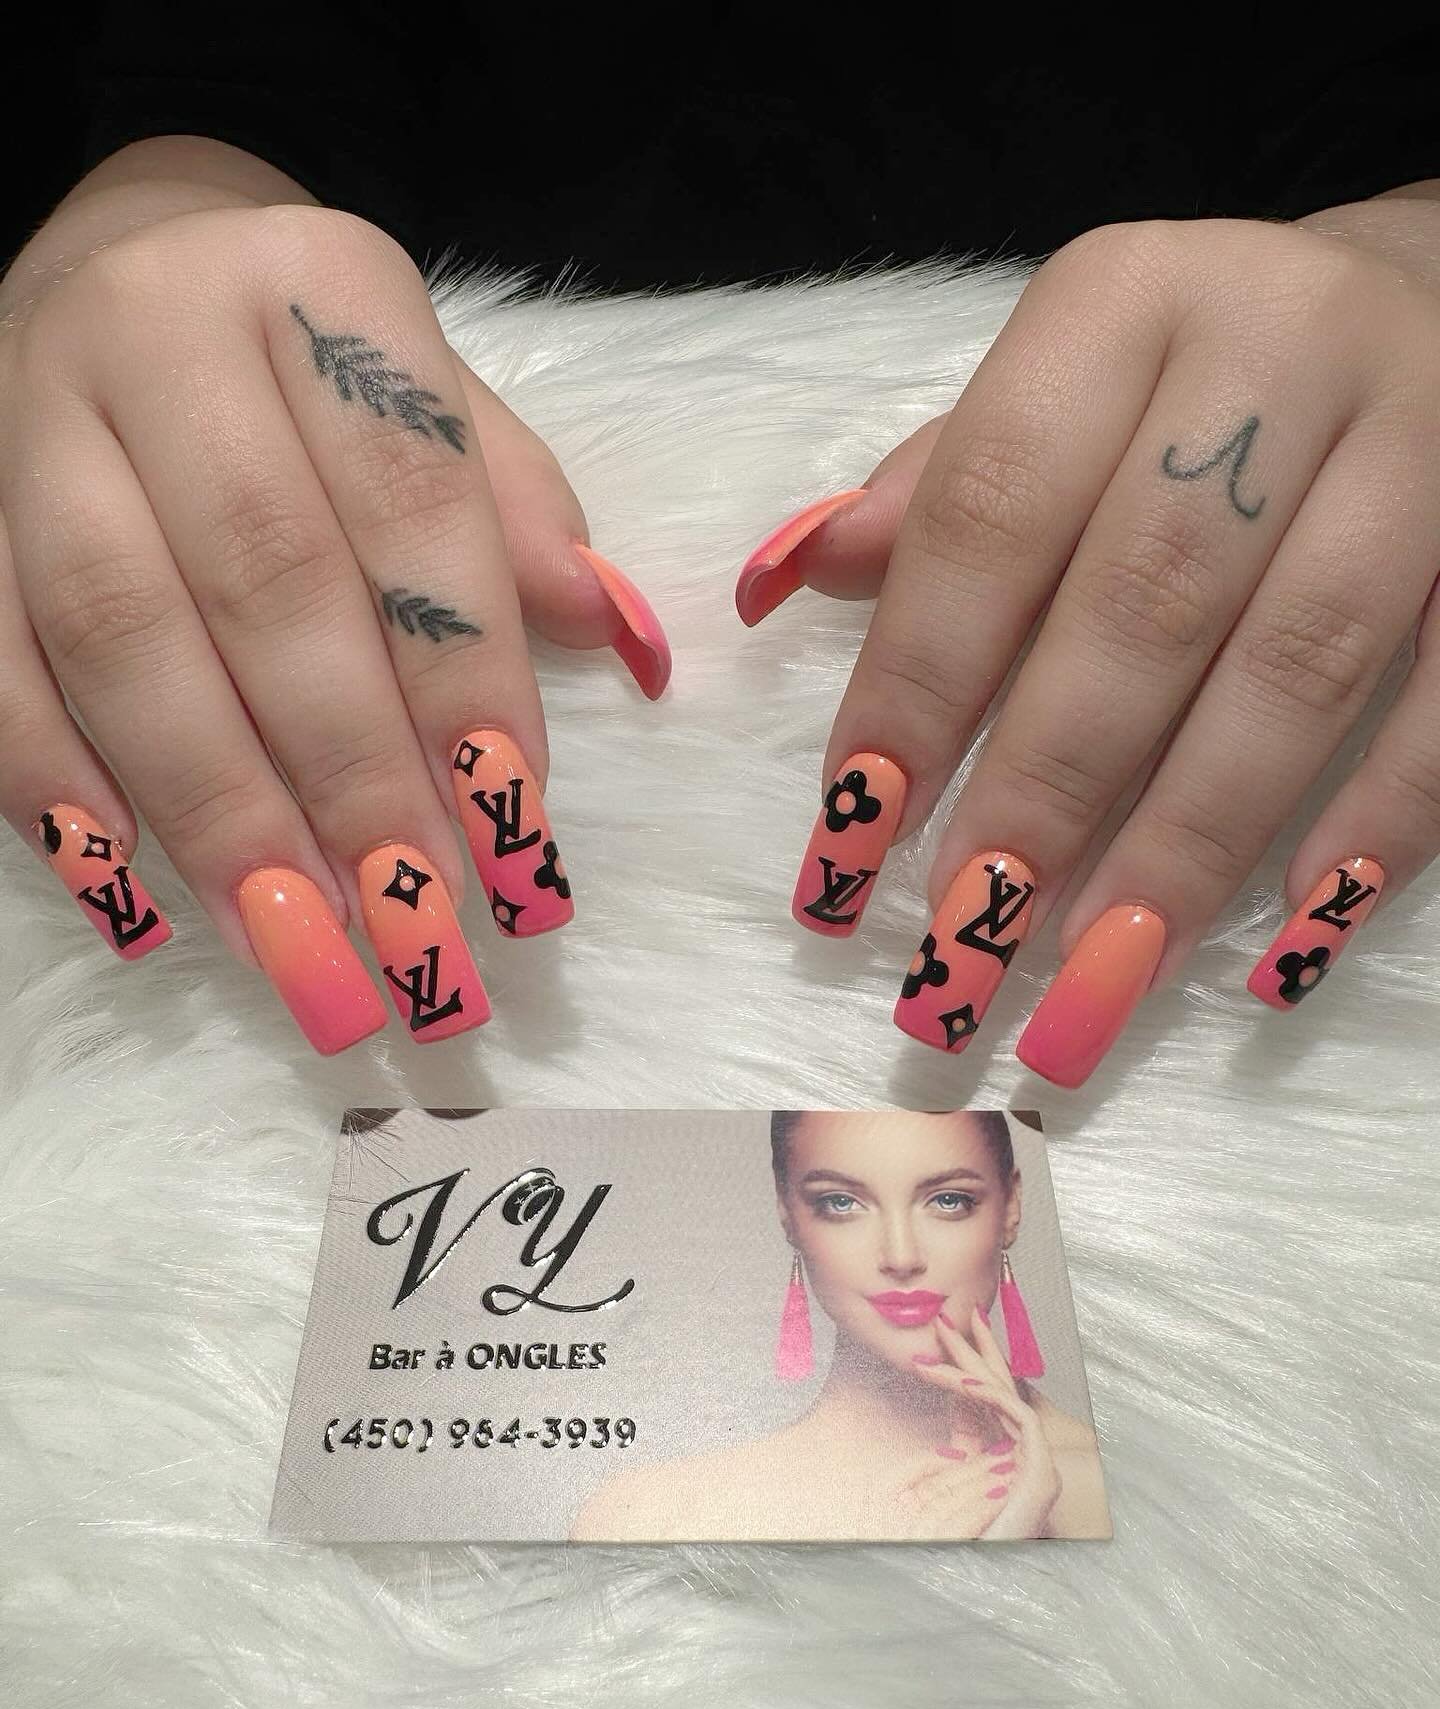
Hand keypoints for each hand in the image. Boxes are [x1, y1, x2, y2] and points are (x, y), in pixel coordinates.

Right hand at [0, 139, 667, 1053]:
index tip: (512, 822)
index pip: (410, 495)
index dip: (465, 669)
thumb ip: (516, 519)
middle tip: (412, 919)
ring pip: (115, 630)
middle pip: (261, 576)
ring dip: (213, 810)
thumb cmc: (321, 373)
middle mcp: (161, 329)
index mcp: (317, 286)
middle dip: (346, 771)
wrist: (132, 265)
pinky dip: (50, 785)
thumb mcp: (441, 402)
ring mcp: (30, 413)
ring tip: (294, 946)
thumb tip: (625, 643)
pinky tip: (128, 891)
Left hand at [748, 199, 1439, 1085]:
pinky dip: (1383, 823)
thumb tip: (788, 577)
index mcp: (1125, 301)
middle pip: (1147, 597)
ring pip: (1301, 661)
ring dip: (1192, 837)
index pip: (992, 507)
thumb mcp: (1055, 389)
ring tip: (1099, 973)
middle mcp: (1279, 346)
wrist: (1423, 300)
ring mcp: (1424, 435)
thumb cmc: (1189, 382)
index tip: (854, 834)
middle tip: (970, 935)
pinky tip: (1291, 937)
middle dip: (1047, 786)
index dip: (916, 681)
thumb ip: (939, 489)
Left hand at [900, 1305, 1060, 1538]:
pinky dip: (988, 1396)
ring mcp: (1035, 1463)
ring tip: (944, 1336)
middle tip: (953, 1314)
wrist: (993, 1586)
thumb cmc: (973, 1551)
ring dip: (972, 1364)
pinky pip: (1016, 1417)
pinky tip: (960, 1382)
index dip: (965, 1371)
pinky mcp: (1040, 1469)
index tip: (944, 1344)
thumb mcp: (940, 1511)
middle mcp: (1022, 1457)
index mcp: (1002, 1462)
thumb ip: (930, 1489)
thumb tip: (899, 1478)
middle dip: (976, 1349)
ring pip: (1004, 1396)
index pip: (983, 1406)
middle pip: (998, 1391)